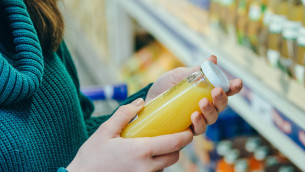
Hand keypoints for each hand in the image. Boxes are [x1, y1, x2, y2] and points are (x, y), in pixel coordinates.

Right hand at [67, 98, 192, 171]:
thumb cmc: (92, 156)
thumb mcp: (105, 130)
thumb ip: (124, 114)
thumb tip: (140, 103)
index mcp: (140, 151)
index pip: (173, 143)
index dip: (185, 136)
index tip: (188, 130)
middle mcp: (146, 167)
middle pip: (174, 157)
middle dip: (177, 146)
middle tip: (172, 135)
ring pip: (165, 167)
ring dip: (167, 156)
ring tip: (159, 144)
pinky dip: (156, 165)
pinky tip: (146, 156)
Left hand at [145, 55, 242, 134]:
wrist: (148, 99)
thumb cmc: (165, 86)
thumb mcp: (179, 76)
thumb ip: (195, 70)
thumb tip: (213, 59)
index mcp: (206, 91)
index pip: (224, 90)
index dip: (233, 87)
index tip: (238, 83)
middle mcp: (205, 106)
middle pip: (221, 106)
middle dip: (221, 99)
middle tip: (216, 91)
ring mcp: (197, 119)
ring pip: (211, 118)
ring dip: (210, 111)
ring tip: (202, 103)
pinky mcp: (187, 129)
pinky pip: (197, 129)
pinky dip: (198, 123)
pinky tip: (194, 115)